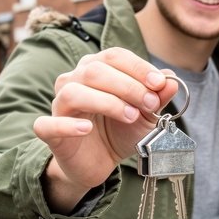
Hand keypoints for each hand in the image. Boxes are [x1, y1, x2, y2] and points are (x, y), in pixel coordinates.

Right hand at [33, 47, 178, 211]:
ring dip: (106, 102)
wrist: (99, 162)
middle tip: (150, 104)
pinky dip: (68, 125)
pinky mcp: (48, 131)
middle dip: (128, 85)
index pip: (114, 56)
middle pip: (95, 70)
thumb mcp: (145, 115)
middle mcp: (74, 80)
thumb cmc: (119, 131)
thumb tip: (171, 80)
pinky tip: (87, 129)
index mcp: (96, 69)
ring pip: (74, 92)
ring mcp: (59, 105)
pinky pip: (47, 124)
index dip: (138, 67)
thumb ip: (157, 97)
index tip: (159, 83)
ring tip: (130, 116)